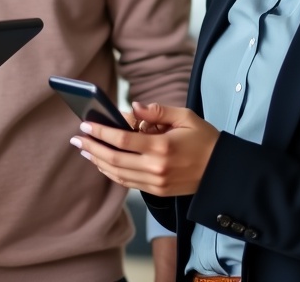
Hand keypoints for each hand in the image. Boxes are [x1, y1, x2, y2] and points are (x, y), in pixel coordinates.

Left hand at [69, 102, 218, 196]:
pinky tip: (103, 162)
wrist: (223, 171)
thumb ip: (157, 111)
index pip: (121, 140)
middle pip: (113, 159)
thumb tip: (133, 107)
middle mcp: (155, 168)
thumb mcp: (185, 117)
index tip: (85, 125)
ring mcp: (155, 183)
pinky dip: (111, 172)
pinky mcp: (157, 191)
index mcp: (161, 147)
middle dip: (92, 148)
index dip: (100, 132)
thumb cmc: (205, 140)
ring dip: (98, 161)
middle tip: (76, 139)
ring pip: (117, 174)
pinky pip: (127, 182)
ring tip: (85, 150)